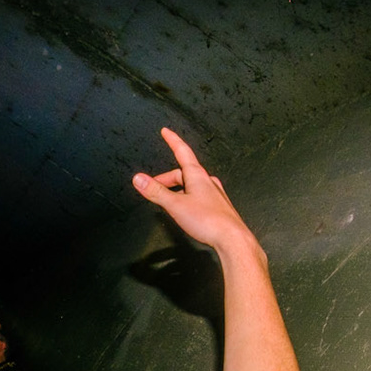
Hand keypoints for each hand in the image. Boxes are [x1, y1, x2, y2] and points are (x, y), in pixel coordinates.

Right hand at [131, 128, 256, 255]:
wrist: (232, 238)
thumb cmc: (208, 220)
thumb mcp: (175, 205)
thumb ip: (156, 192)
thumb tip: (139, 179)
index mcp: (197, 176)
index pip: (182, 152)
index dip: (173, 140)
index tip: (166, 132)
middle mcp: (207, 181)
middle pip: (183, 173)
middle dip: (166, 179)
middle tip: (153, 187)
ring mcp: (214, 193)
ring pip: (191, 185)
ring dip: (177, 190)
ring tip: (167, 202)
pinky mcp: (218, 206)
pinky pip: (198, 196)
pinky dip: (187, 198)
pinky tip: (185, 211)